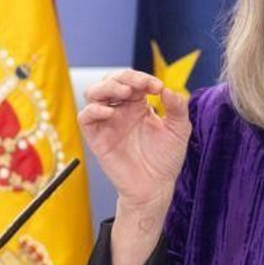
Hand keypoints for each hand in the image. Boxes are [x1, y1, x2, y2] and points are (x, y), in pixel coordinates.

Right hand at [78, 69, 190, 210]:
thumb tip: (168, 89)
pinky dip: (93, 110)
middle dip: (124, 77)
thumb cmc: (166, 159)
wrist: (155, 187)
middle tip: (140, 86)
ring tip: (124, 93)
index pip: (133, 80)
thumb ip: (177, 107)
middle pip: (110, 81)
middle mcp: (120, 110)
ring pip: (93, 93)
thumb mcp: (179, 129)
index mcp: (138, 104)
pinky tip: (110, 112)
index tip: (158, 87)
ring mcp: (107, 123)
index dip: (143, 78)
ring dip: (106, 87)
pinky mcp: (97, 138)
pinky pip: (85, 118)